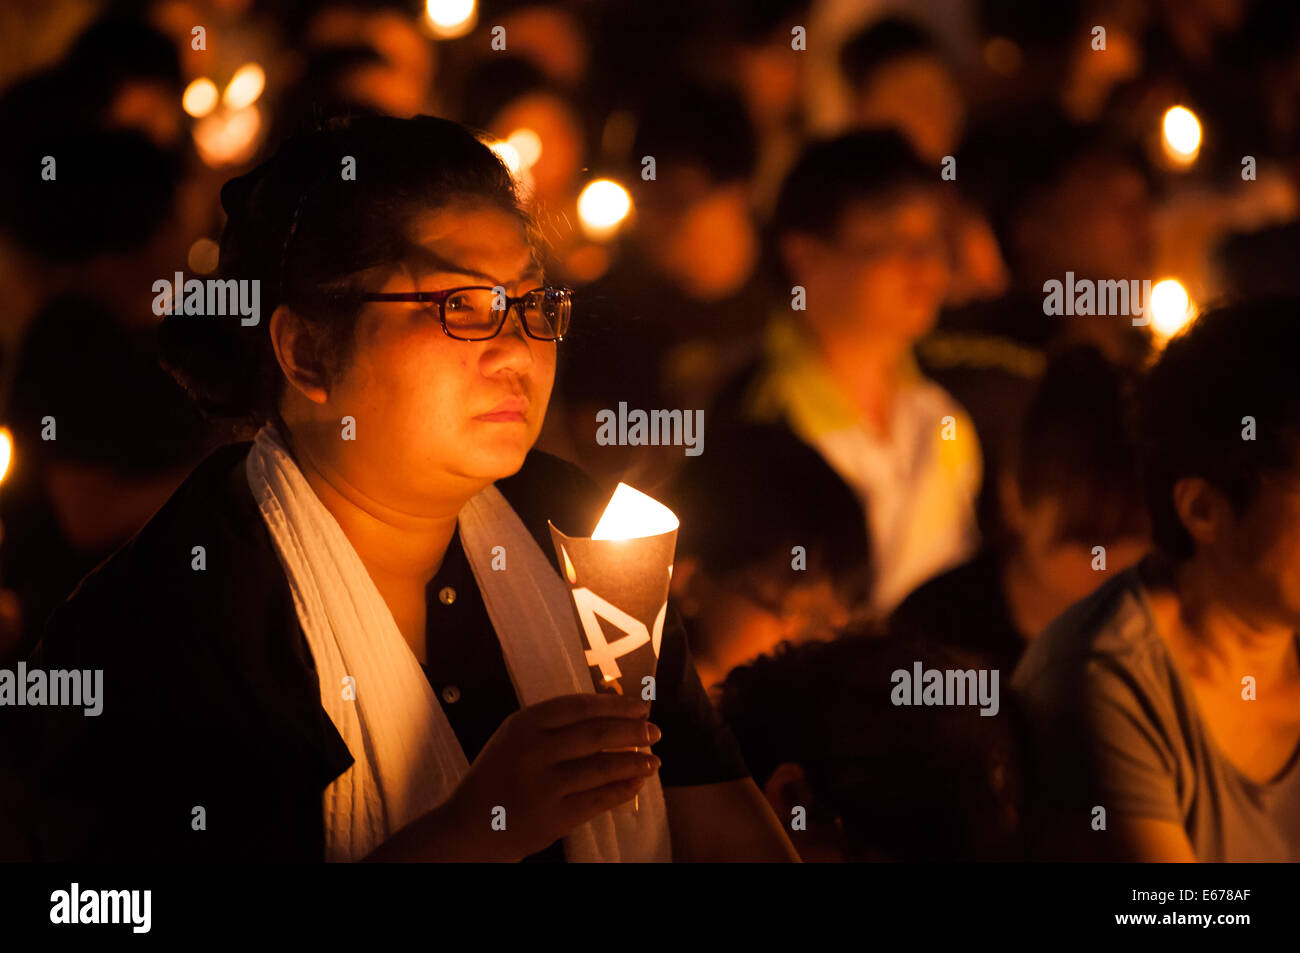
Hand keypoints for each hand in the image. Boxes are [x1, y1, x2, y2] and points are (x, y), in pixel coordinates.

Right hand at [444, 692, 660, 861]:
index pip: (580, 707)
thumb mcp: (517, 738)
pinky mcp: (552, 818)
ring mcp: (543, 786)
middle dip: (633, 733)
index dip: (616, 705)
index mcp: (524, 724)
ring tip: (653, 761)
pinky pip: (598, 800)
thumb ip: (556, 725)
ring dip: (635, 763)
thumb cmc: (500, 774)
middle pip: (596, 735)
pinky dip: (623, 790)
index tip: (641, 707)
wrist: (469, 825)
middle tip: (655, 732)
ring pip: (602, 768)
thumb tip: (614, 711)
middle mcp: (532, 752)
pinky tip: (637, 783)